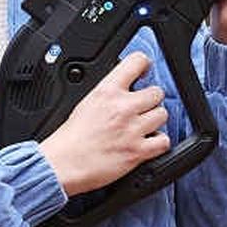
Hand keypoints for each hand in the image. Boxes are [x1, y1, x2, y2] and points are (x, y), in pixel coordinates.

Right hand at [42, 50, 170, 197]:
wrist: (62, 164)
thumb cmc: (69, 140)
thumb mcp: (86, 103)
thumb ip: (108, 93)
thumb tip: (124, 87)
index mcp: (106, 92)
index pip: (137, 61)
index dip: (144, 66)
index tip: (143, 74)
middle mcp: (122, 108)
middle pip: (157, 92)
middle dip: (150, 100)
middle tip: (140, 109)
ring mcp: (132, 129)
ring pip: (162, 115)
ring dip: (154, 121)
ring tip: (141, 128)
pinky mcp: (138, 151)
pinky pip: (164, 141)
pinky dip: (158, 143)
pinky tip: (146, 143)